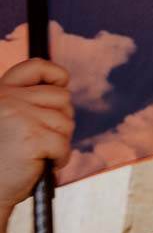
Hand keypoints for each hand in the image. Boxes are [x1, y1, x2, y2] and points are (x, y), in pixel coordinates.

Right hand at [0, 58, 73, 208]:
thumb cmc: (0, 161)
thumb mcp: (7, 122)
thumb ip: (26, 103)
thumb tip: (63, 89)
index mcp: (0, 93)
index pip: (35, 66)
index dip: (56, 74)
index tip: (62, 85)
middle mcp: (7, 99)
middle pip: (62, 97)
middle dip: (61, 120)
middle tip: (44, 140)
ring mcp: (19, 116)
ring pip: (66, 121)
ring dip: (60, 142)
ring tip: (38, 155)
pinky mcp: (32, 137)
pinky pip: (64, 144)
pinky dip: (60, 159)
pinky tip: (43, 165)